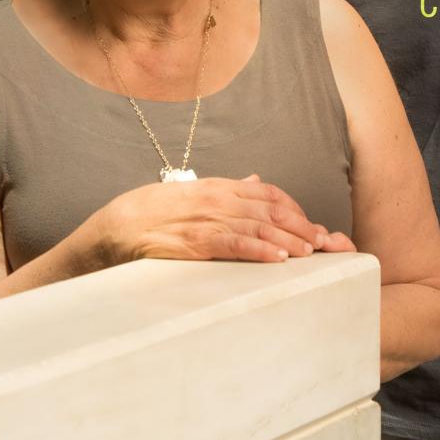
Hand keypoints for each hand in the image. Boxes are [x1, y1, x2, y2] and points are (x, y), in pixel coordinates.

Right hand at [92, 174, 352, 264]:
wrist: (114, 227)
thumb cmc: (153, 213)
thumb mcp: (193, 193)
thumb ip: (227, 189)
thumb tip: (257, 181)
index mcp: (217, 186)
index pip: (267, 193)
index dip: (295, 209)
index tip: (314, 226)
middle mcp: (215, 198)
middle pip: (269, 210)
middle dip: (301, 226)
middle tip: (326, 244)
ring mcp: (204, 219)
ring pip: (256, 227)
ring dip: (287, 239)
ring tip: (310, 253)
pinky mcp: (192, 241)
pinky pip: (232, 244)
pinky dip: (258, 250)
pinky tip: (278, 259)